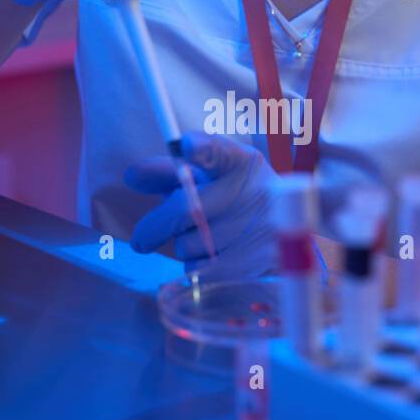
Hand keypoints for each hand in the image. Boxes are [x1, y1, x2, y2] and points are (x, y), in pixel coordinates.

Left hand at [125, 133, 277, 280]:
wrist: (287, 239)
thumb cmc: (234, 202)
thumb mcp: (209, 180)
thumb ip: (169, 174)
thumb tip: (131, 175)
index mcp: (241, 164)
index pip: (221, 153)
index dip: (203, 149)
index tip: (187, 145)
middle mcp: (253, 193)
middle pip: (184, 209)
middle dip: (154, 226)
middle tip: (141, 240)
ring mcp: (258, 232)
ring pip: (187, 246)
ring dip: (184, 247)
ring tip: (209, 241)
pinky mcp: (255, 268)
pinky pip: (200, 273)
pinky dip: (198, 269)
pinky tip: (219, 260)